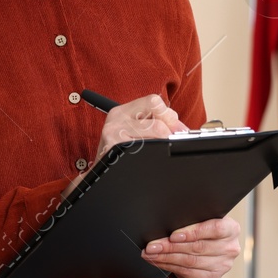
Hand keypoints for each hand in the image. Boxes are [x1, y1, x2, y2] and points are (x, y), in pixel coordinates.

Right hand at [63, 94, 182, 198]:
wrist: (96, 176)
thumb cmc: (119, 154)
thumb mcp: (133, 132)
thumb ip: (156, 123)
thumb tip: (181, 129)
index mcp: (123, 111)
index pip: (154, 101)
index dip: (169, 115)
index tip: (174, 128)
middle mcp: (117, 118)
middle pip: (158, 120)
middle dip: (170, 133)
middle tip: (170, 143)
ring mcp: (114, 132)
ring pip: (156, 132)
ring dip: (162, 145)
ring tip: (155, 153)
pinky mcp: (114, 147)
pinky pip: (146, 148)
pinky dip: (152, 155)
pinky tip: (144, 160)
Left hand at [143, 216, 240, 277]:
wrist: (209, 250)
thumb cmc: (203, 230)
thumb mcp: (202, 221)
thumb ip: (191, 220)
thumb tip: (165, 224)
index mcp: (231, 229)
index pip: (214, 229)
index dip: (193, 232)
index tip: (173, 235)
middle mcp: (230, 248)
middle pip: (197, 247)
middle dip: (170, 246)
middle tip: (152, 246)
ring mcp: (223, 265)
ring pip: (189, 261)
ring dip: (165, 258)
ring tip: (150, 254)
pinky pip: (187, 273)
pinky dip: (169, 266)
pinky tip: (158, 262)